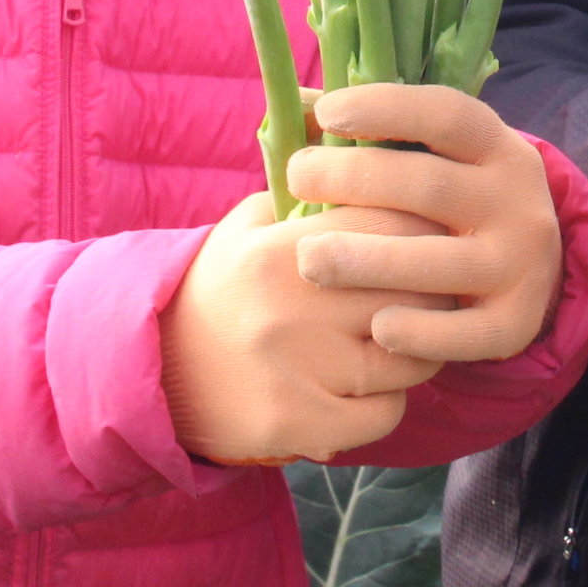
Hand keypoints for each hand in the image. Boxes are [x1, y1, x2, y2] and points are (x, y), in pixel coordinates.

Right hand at [160, 195, 442, 464]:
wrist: (154, 368)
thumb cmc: (221, 286)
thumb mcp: (251, 224)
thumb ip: (314, 193)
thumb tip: (387, 160)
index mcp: (282, 251)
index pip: (396, 227)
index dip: (426, 231)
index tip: (430, 239)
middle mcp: (292, 310)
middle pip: (416, 293)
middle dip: (434, 291)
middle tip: (427, 291)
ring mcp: (298, 373)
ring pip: (411, 358)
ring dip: (414, 351)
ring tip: (393, 340)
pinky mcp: (301, 426)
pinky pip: (387, 415)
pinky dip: (385, 404)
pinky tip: (361, 389)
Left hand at [290, 84, 563, 363]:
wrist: (528, 272)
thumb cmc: (450, 205)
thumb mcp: (433, 159)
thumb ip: (372, 132)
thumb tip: (295, 108)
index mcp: (497, 148)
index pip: (447, 115)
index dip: (387, 108)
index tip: (328, 112)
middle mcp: (516, 202)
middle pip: (432, 186)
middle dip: (356, 180)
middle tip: (298, 178)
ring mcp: (520, 265)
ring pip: (443, 263)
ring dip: (371, 261)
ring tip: (309, 260)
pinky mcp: (516, 323)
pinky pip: (466, 333)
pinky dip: (422, 332)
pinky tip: (376, 327)